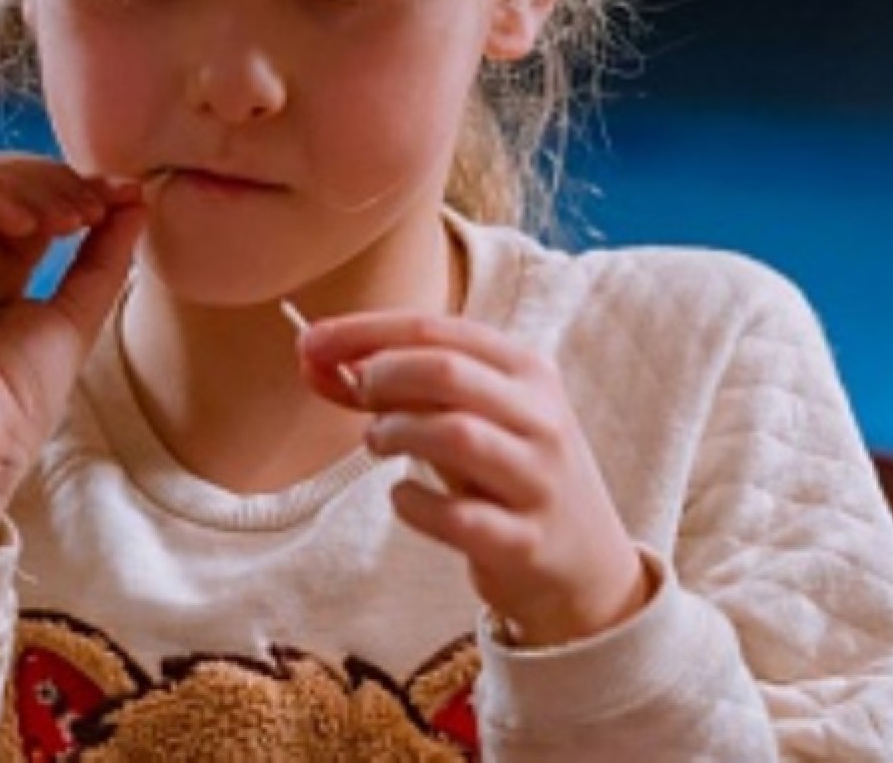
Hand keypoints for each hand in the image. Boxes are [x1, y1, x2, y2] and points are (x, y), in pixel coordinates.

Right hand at [0, 154, 145, 557]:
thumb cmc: (15, 404)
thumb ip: (103, 257)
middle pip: (2, 175)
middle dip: (57, 179)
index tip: (125, 197)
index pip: (32, 196)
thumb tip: (134, 198)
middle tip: (98, 207)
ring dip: (31, 184)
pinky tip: (30, 226)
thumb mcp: (77, 315)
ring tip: (73, 218)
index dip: (78, 186)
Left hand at [299, 312, 649, 646]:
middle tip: (359, 399)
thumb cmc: (505, 472)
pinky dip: (413, 503)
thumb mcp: (467, 416)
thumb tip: (313, 358)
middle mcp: (540, 417)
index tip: (309, 342)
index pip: (435, 328)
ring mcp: (537, 480)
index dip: (363, 331)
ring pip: (456, 434)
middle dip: (382, 376)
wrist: (583, 565)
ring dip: (396, 433)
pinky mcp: (524, 542)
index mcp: (525, 370)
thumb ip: (398, 387)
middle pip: (446, 371)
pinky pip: (456, 516)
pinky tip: (404, 499)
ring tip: (379, 443)